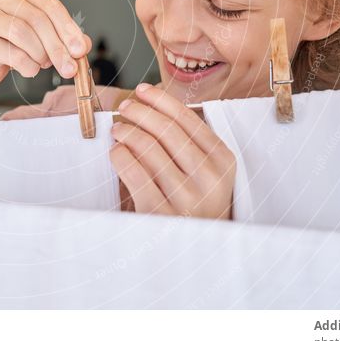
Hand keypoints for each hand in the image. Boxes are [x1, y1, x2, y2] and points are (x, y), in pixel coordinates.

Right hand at [0, 0, 91, 87]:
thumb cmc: (14, 45)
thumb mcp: (44, 39)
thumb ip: (65, 39)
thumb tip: (83, 45)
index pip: (51, 6)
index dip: (68, 29)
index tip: (79, 49)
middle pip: (38, 20)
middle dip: (57, 47)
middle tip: (69, 67)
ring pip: (22, 33)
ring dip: (40, 54)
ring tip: (44, 64)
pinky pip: (12, 54)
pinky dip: (28, 66)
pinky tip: (30, 69)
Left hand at [109, 83, 234, 218]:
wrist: (197, 249)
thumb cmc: (196, 201)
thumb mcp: (207, 171)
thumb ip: (189, 140)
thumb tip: (152, 100)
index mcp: (223, 160)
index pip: (188, 118)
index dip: (161, 100)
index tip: (142, 90)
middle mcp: (209, 178)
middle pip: (165, 129)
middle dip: (140, 112)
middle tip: (125, 107)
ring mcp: (185, 197)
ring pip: (147, 147)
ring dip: (126, 132)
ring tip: (118, 130)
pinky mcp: (159, 213)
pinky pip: (133, 172)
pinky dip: (119, 156)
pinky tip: (116, 153)